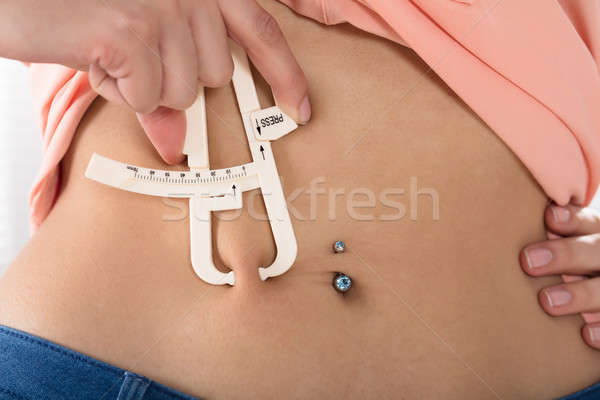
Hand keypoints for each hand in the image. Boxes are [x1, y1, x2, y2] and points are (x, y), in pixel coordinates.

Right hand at [0, 0, 310, 162]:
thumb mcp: (135, 43)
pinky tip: (95, 57)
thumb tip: (176, 143)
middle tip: (133, 55)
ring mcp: (165, 6)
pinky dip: (117, 90)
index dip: (286, 74)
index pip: (262, 32)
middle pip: (214, 76)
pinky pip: (146, 97)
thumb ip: (167, 84)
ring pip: (181, 93)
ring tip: (109, 51)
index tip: (301, 108)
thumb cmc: (80, 11)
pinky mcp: (134, 31)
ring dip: (141, 87)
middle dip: (172, 80)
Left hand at [520, 204, 599, 349]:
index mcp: (595, 236)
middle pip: (597, 251)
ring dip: (580, 294)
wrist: (594, 302)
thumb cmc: (559, 271)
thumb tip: (490, 222)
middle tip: (528, 262)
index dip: (571, 219)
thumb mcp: (556, 250)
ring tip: (547, 302)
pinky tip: (584, 334)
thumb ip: (539, 239)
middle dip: (566, 254)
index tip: (548, 218)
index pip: (589, 222)